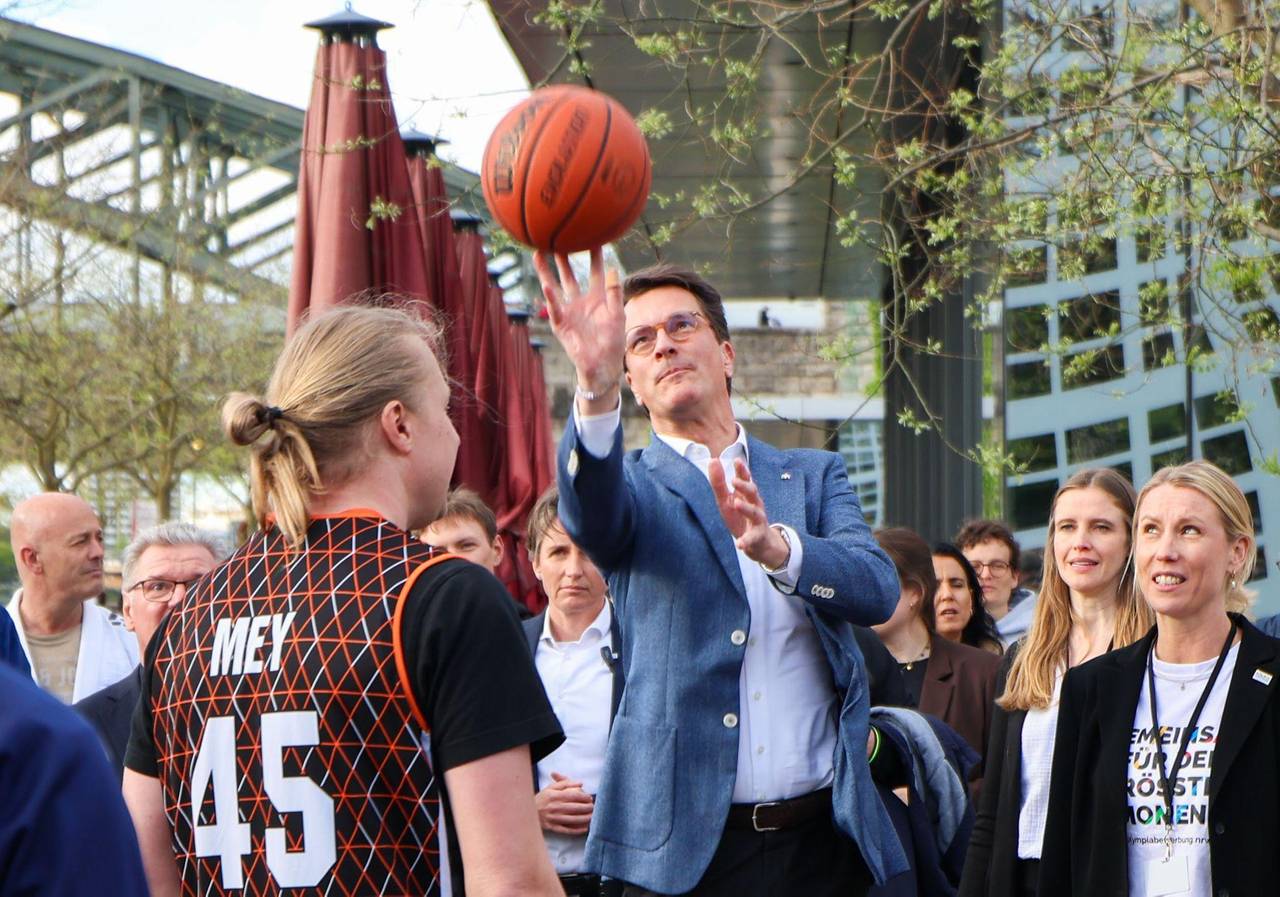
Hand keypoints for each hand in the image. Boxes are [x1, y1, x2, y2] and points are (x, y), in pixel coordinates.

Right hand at [534, 248, 624, 412]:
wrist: (603, 365)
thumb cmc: (613, 342)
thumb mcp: (617, 315)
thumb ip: (614, 292)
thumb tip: (613, 268)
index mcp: (597, 298)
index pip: (595, 271)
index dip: (594, 256)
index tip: (593, 236)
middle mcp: (581, 301)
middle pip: (570, 274)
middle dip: (564, 257)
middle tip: (558, 237)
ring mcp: (569, 311)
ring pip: (556, 286)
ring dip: (547, 271)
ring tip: (539, 253)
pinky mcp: (561, 324)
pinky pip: (555, 308)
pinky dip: (550, 297)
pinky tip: (545, 285)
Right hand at [534, 771, 594, 834]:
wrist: (527, 811)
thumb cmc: (542, 798)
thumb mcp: (551, 787)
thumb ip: (566, 783)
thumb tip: (581, 783)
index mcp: (554, 796)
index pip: (572, 796)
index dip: (583, 797)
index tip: (590, 798)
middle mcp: (554, 807)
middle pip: (574, 808)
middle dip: (586, 808)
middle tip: (593, 807)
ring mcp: (553, 818)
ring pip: (572, 819)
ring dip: (584, 819)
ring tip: (591, 816)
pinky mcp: (552, 827)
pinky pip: (566, 830)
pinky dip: (576, 830)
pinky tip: (584, 828)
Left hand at [709, 458, 788, 568]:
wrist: (758, 543)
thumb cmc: (740, 517)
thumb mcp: (727, 500)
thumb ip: (719, 483)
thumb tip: (712, 460)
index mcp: (746, 495)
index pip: (746, 480)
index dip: (742, 470)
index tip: (737, 461)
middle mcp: (755, 505)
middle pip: (753, 493)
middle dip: (745, 486)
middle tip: (734, 481)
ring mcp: (758, 521)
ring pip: (755, 513)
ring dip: (747, 508)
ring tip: (737, 504)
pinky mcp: (757, 537)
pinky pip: (752, 539)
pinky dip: (746, 541)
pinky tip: (740, 544)